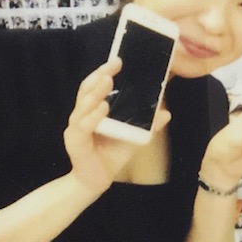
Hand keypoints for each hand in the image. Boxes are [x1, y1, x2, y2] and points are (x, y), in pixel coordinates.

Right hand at [63, 58, 169, 196]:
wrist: (97, 181)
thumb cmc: (111, 155)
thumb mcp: (133, 137)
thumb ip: (147, 124)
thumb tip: (166, 112)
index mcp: (93, 110)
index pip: (95, 86)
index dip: (104, 71)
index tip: (118, 60)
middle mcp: (82, 115)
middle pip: (87, 89)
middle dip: (100, 75)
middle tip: (114, 64)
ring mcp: (76, 127)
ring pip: (83, 105)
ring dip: (96, 91)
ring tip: (108, 80)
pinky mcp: (75, 141)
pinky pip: (83, 126)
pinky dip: (93, 116)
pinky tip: (103, 108)